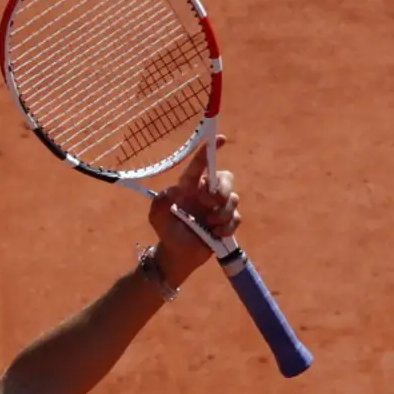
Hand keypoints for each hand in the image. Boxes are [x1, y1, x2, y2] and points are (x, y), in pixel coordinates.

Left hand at [147, 134, 241, 283]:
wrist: (179, 254)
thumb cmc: (167, 231)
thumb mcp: (157, 217)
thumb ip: (160, 202)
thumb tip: (175, 190)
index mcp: (189, 187)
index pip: (200, 165)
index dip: (209, 151)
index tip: (220, 138)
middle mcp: (206, 193)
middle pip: (225, 178)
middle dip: (222, 189)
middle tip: (210, 203)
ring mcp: (218, 207)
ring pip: (233, 199)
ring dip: (221, 214)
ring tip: (208, 226)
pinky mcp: (228, 221)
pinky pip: (236, 217)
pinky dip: (227, 227)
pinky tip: (215, 234)